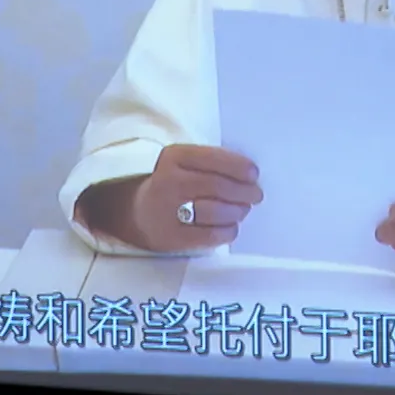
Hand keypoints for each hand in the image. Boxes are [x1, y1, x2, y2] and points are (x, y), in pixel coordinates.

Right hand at [123, 144, 263, 251]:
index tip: (254, 174)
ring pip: (216, 211)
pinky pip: (210, 235)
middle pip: (218, 186)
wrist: (138, 213)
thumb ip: (212, 163)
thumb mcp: (185, 163)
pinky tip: (231, 226)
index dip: (239, 167)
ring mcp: (169, 210)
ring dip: (238, 211)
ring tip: (243, 210)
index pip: (214, 158)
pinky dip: (228, 231)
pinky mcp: (172, 237)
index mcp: (174, 157)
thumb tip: (251, 176)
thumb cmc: (174, 184)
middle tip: (256, 195)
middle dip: (244, 191)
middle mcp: (169, 181)